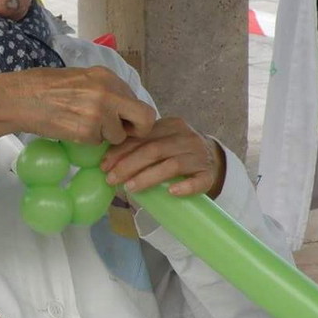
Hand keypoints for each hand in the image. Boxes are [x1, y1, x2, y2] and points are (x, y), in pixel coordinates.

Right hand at [0, 66, 156, 147]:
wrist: (19, 97)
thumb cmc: (44, 87)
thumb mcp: (81, 79)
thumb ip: (105, 91)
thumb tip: (124, 109)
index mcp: (107, 76)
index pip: (137, 100)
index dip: (132, 116)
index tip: (124, 123)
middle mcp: (108, 91)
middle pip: (145, 118)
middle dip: (137, 131)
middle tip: (122, 135)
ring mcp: (99, 111)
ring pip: (119, 135)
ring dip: (104, 136)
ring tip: (81, 126)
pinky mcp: (87, 130)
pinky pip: (98, 143)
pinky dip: (87, 141)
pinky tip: (71, 129)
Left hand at [100, 117, 225, 197]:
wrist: (212, 159)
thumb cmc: (177, 152)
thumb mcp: (161, 141)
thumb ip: (141, 145)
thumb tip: (107, 161)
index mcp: (171, 125)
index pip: (142, 137)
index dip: (120, 151)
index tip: (104, 165)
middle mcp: (186, 138)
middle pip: (153, 150)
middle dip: (128, 165)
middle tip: (111, 179)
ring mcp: (199, 156)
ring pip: (171, 166)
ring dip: (147, 177)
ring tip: (130, 188)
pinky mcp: (208, 174)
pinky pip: (197, 180)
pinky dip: (184, 186)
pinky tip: (171, 192)